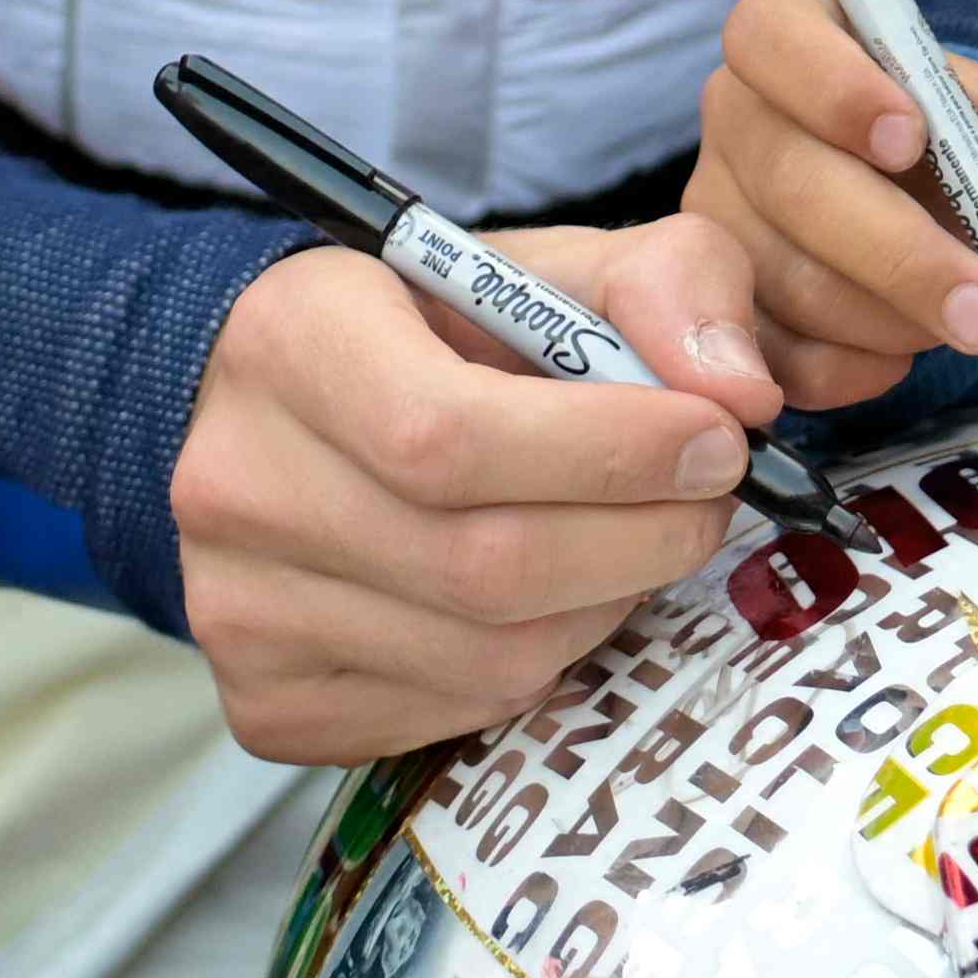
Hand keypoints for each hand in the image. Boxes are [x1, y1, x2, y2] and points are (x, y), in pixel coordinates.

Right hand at [167, 236, 773, 765]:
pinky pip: (451, 714)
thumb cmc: (419, 333)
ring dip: (600, 606)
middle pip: (481, 566)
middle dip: (639, 539)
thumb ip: (663, 284)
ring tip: (625, 544)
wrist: (261, 407)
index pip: (452, 436)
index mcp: (292, 343)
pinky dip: (533, 666)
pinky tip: (541, 601)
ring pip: (485, 658)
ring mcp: (238, 611)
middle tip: (705, 502)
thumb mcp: (537, 263)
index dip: (610, 454)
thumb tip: (740, 392)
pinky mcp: (265, 704)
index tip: (714, 440)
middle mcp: (237, 485)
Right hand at [689, 0, 977, 404]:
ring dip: (893, 317)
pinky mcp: (720, 308)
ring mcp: (714, 217)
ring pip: (789, 279)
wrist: (923, 206)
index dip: (835, 88)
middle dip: (900, 253)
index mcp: (786, 37)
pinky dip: (853, 369)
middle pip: (789, 180)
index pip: (772, 38)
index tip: (912, 136)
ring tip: (967, 320)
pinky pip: (776, 355)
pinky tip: (906, 355)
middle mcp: (734, 119)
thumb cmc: (950, 140)